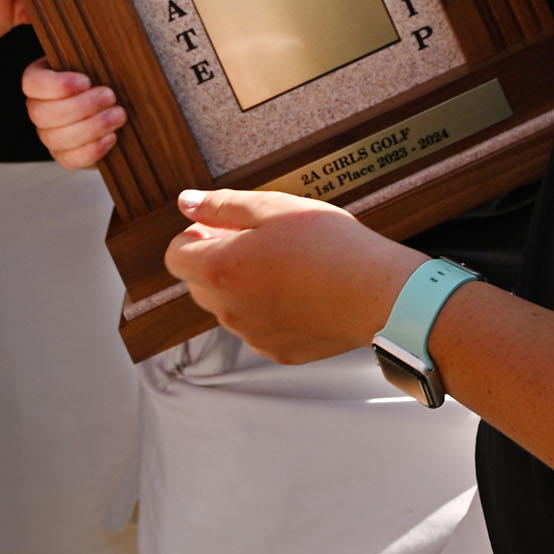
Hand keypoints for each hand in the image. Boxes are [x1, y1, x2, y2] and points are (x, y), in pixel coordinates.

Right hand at [21, 61, 124, 167]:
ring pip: (56, 138)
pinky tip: (112, 137)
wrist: (119, 107)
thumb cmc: (107, 79)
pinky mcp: (65, 155)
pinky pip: (70, 159)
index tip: (86, 81)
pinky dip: (92, 150)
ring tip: (118, 115)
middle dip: (80, 107)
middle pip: (43, 114)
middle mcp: (39, 109)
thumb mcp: (98, 62)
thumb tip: (101, 40)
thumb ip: (92, 55)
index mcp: (41, 81)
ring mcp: (50, 135)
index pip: (32, 83)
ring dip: (91, 127)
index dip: (56, 85)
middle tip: (110, 96)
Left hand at [162, 188, 422, 364]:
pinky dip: (269, 309)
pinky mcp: (278, 351)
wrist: (379, 294)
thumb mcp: (273, 207)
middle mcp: (227, 310)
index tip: (223, 225)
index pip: (175, 256)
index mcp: (218, 270)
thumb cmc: (329, 245)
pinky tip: (302, 290)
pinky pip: (258, 326)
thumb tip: (185, 202)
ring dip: (243, 285)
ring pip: (229, 306)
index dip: (194, 235)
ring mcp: (252, 335)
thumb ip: (221, 205)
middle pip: (198, 283)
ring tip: (289, 264)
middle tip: (261, 239)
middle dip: (216, 259)